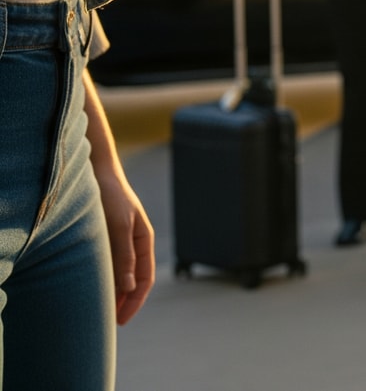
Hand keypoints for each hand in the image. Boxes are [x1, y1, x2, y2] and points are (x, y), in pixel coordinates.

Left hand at [98, 173, 154, 324]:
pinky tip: (92, 286)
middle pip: (133, 280)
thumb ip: (124, 256)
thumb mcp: (119, 226)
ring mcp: (120, 240)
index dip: (134, 301)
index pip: (145, 279)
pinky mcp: (106, 237)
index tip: (121, 319)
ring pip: (120, 273)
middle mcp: (134, 243)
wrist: (97, 171)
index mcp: (143, 240)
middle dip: (124, 302)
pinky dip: (104, 278)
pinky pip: (108, 264)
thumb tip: (128, 288)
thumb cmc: (110, 196)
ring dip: (113, 291)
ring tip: (99, 309)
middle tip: (109, 322)